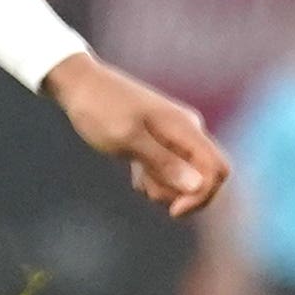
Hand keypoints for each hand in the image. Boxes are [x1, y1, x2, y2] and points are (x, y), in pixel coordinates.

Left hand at [45, 50, 226, 218]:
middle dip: (181, 193)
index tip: (172, 211)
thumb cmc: (98, 109)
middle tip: (147, 190)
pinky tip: (136, 175)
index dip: (202, 196)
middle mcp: (186, 129)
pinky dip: (156, 177)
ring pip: (186, 173)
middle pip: (205, 175)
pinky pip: (170, 166)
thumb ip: (162, 162)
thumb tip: (198, 186)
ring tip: (138, 180)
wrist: (77, 83)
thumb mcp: (126, 139)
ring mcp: (173, 133)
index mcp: (185, 128)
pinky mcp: (159, 137)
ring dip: (166, 186)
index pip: (218, 169)